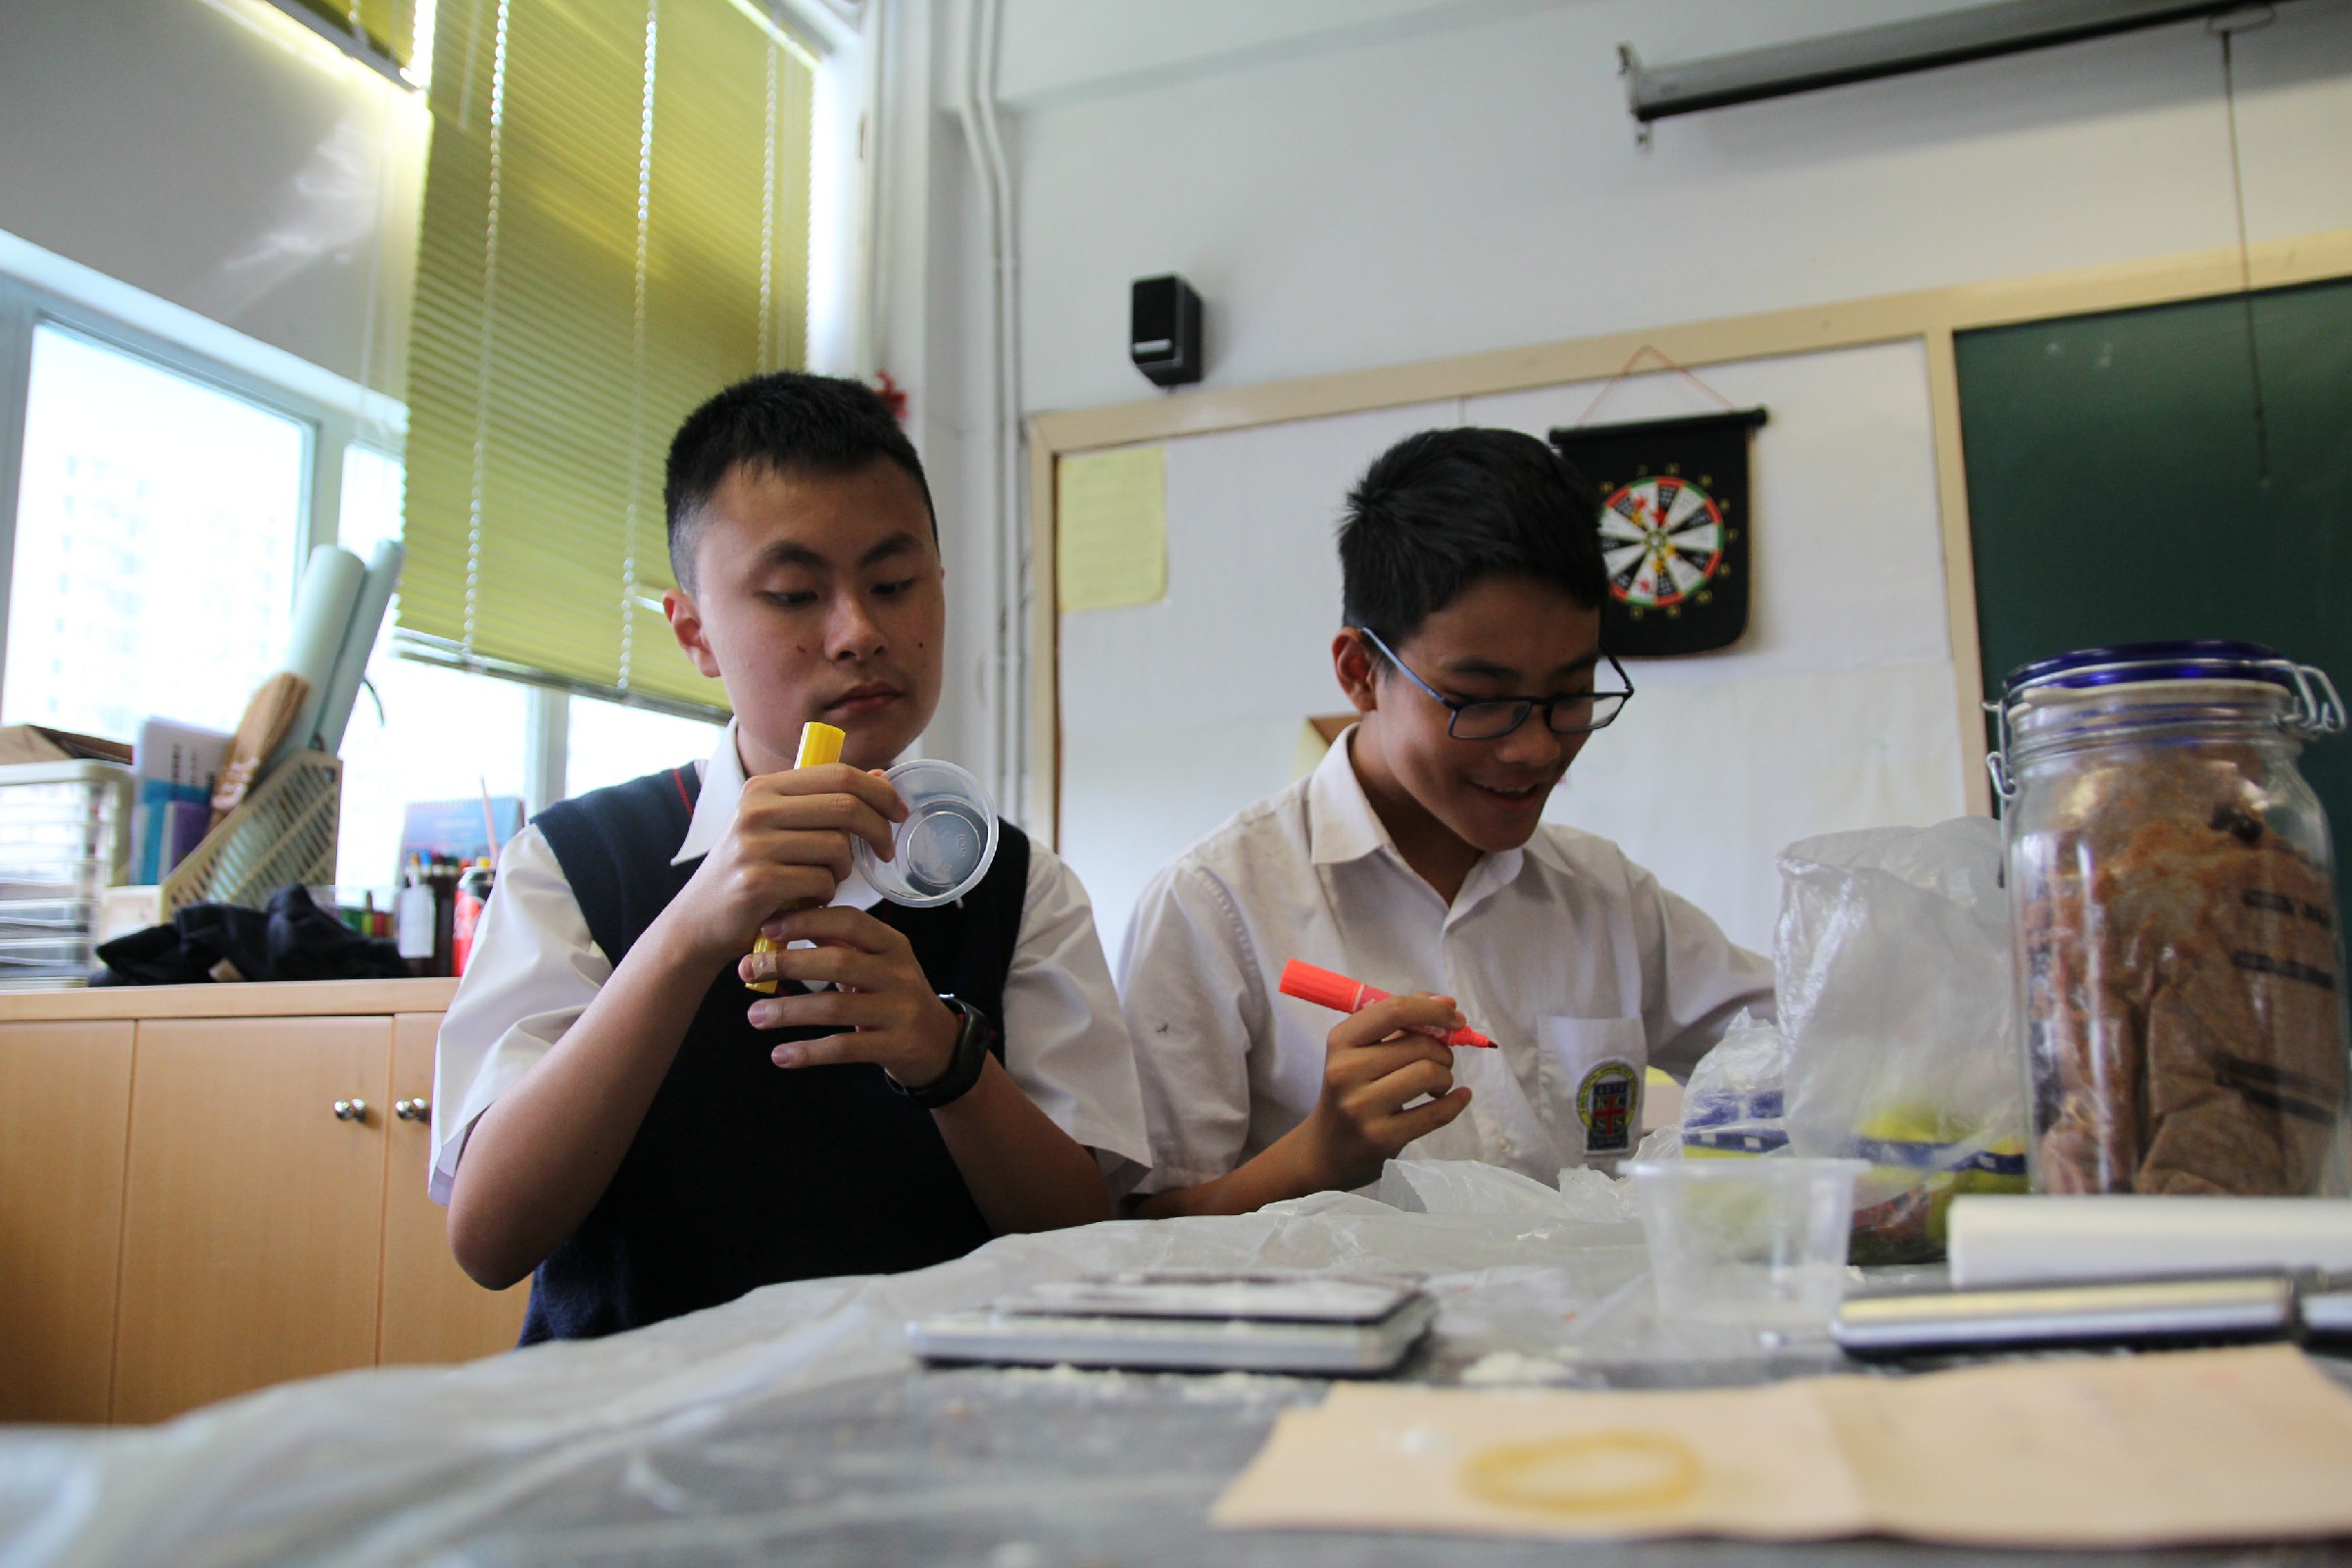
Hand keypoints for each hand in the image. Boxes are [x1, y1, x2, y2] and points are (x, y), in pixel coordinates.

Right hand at [662, 764, 905, 966]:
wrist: (700, 920)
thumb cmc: (751, 871)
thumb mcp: (781, 828)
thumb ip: (826, 802)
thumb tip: (882, 777)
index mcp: (764, 787)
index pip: (839, 774)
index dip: (879, 792)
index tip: (899, 813)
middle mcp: (756, 809)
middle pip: (846, 806)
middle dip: (878, 830)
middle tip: (885, 852)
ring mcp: (754, 845)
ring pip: (837, 847)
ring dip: (844, 871)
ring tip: (825, 881)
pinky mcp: (757, 882)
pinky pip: (821, 882)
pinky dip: (826, 895)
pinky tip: (808, 900)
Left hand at [738, 904, 960, 1087]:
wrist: (940, 1045)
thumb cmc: (895, 997)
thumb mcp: (877, 965)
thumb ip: (840, 946)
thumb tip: (783, 926)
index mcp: (892, 945)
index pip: (849, 921)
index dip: (807, 921)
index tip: (767, 928)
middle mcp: (899, 973)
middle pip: (838, 962)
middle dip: (788, 964)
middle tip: (748, 970)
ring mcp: (900, 1010)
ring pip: (836, 1007)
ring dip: (789, 1011)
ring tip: (754, 1016)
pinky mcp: (895, 1046)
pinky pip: (844, 1048)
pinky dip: (808, 1052)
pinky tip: (779, 1055)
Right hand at [1298, 993, 1472, 1189]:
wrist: (1326, 1149)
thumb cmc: (1352, 1090)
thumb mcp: (1360, 1050)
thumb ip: (1400, 1021)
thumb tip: (1448, 1004)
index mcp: (1341, 1041)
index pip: (1394, 1011)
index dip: (1432, 1009)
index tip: (1455, 1016)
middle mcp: (1346, 1071)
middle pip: (1419, 1045)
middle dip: (1443, 1050)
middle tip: (1440, 1061)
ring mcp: (1362, 1107)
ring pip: (1429, 1074)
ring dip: (1446, 1076)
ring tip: (1437, 1084)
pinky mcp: (1381, 1138)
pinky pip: (1436, 1113)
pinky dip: (1456, 1102)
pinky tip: (1459, 1097)